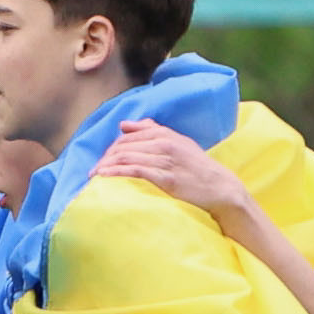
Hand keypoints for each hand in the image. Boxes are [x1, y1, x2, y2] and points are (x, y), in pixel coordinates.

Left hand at [93, 120, 256, 227]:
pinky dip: (117, 173)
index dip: (111, 148)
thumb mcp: (179, 144)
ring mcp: (166, 160)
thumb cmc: (198, 169)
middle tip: (93, 171)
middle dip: (105, 158)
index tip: (101, 160)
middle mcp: (165, 144)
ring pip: (127, 157)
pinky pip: (136, 171)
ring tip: (93, 176)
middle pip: (124, 146)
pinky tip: (105, 178)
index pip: (129, 136)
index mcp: (166, 134)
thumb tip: (124, 124)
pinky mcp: (167, 178)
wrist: (221, 189)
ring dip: (106, 166)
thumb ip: (152, 131)